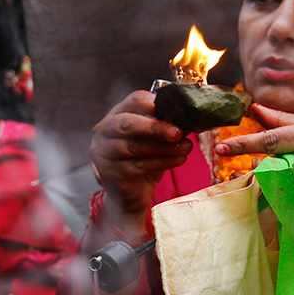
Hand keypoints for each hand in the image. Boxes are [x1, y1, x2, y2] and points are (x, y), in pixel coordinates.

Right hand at [90, 90, 190, 231]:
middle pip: (127, 123)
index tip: (175, 110)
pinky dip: (162, 162)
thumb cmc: (144, 160)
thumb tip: (190, 120)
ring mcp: (103, 152)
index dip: (154, 104)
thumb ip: (166, 127)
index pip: (133, 101)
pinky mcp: (110, 172)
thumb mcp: (154, 140)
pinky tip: (179, 160)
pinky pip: (138, 165)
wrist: (131, 193)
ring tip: (186, 148)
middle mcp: (104, 130)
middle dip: (156, 127)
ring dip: (164, 147)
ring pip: (134, 146)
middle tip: (178, 132)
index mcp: (117, 114)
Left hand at [214, 104, 293, 207]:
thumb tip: (255, 109)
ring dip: (262, 190)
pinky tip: (273, 199)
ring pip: (280, 190)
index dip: (244, 144)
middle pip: (271, 170)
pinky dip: (280, 200)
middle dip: (250, 175)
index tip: (220, 148)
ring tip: (249, 188)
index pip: (272, 139)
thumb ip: (284, 119)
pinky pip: (293, 201)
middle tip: (234, 176)